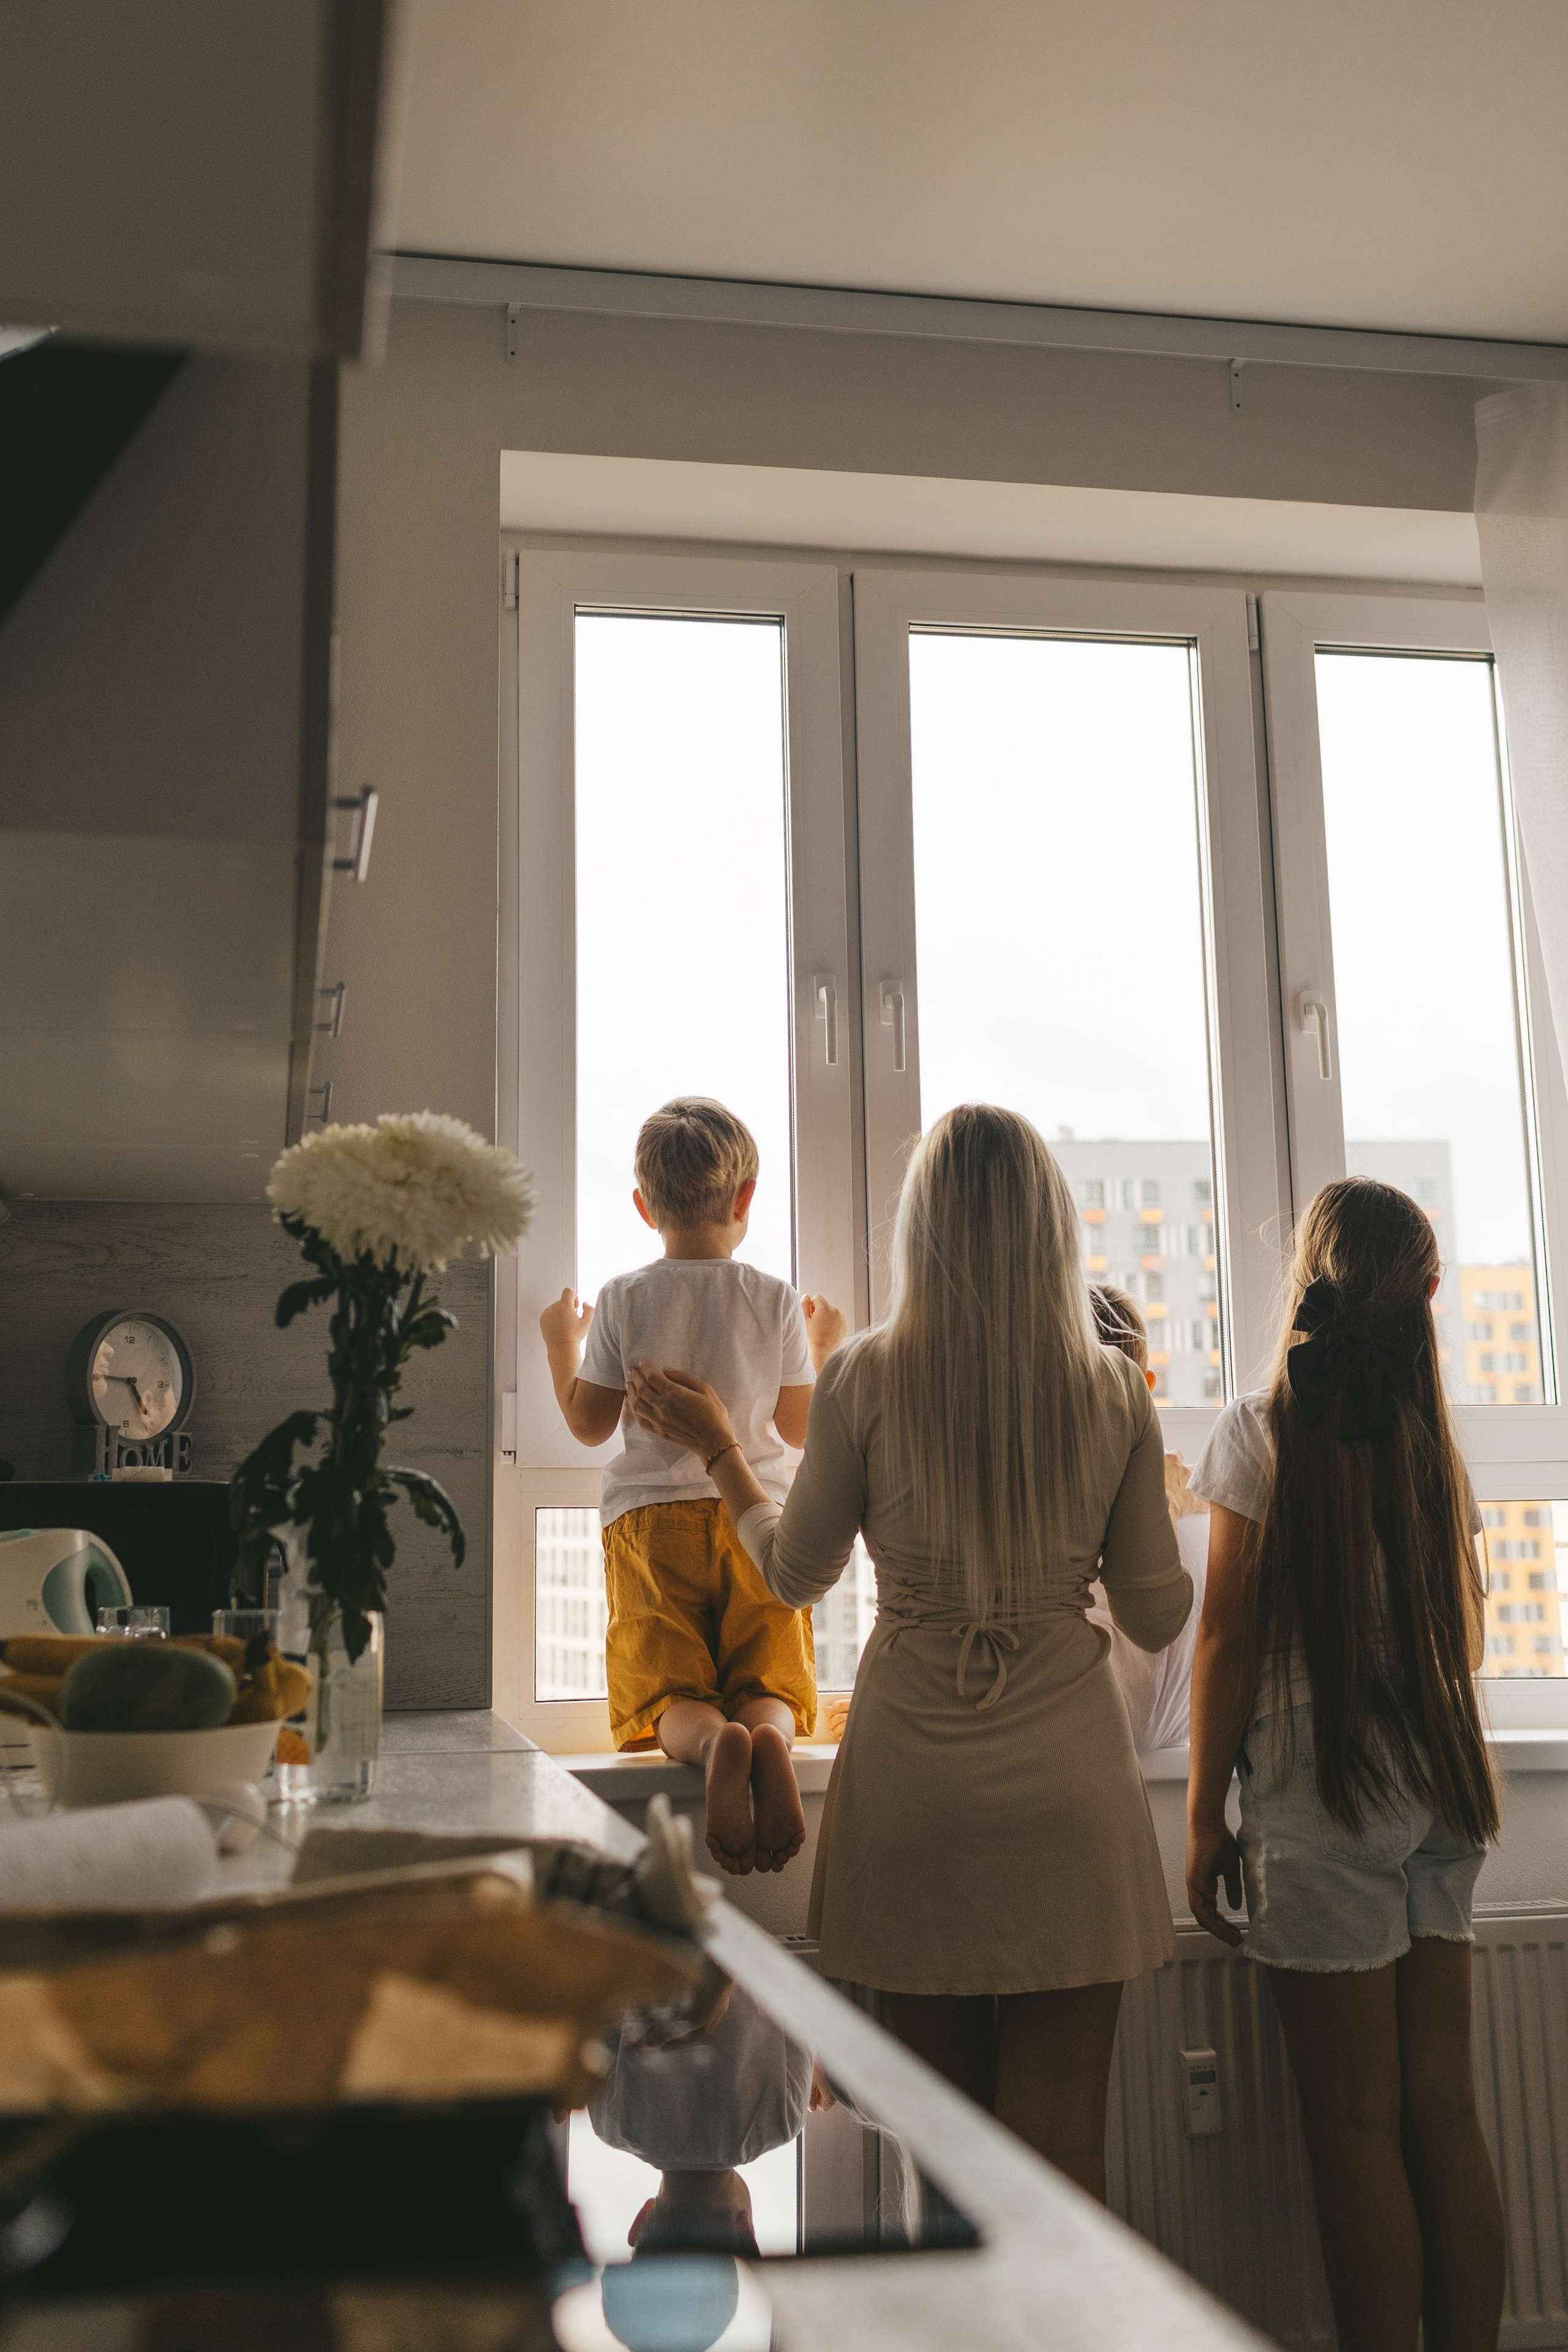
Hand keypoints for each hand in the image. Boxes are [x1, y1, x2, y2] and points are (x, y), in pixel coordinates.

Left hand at [540, 1287, 591, 1350]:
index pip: (568, 1291)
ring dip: (561, 1311)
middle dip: (568, 1306)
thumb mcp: (587, 1322)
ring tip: (565, 1324)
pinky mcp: (542, 1319)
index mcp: (565, 1306)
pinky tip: (559, 1326)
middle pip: (562, 1300)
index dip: (574, 1296)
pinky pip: (549, 1312)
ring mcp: (547, 1313)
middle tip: (571, 1319)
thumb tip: (584, 1304)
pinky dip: (554, 1316)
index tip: (575, 1306)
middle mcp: (554, 1308)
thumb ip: (589, 1309)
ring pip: (556, 1306)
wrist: (561, 1348)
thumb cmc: (574, 1336)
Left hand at [625, 1362, 734, 1459]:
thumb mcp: (704, 1389)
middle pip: (641, 1389)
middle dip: (635, 1377)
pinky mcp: (659, 1432)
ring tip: (628, 1384)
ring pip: (637, 1405)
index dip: (645, 1367)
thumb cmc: (713, 1414)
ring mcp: (658, 1421)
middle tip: (631, 1370)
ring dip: (631, 1392)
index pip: (652, 1377)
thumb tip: (666, 1370)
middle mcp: (662, 1407)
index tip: (643, 1361)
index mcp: (674, 1394)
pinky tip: (633, 1403)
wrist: (714, 1442)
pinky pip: (640, 1420)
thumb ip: (684, 1377)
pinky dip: (634, 1410)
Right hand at [803, 1293, 846, 1367]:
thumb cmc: (813, 1337)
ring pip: (831, 1312)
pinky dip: (832, 1323)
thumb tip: (806, 1297)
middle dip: (819, 1311)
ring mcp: (841, 1318)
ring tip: (821, 1329)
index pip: (817, 1297)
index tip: (811, 1315)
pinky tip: (827, 1332)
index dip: (811, 1306)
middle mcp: (835, 1311)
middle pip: (824, 1305)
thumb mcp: (805, 1319)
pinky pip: (836, 1319)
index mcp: (825, 1307)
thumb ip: (804, 1305)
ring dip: (826, 1317)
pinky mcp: (844, 1325)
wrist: (823, 1351)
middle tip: (815, 1324)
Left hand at [1186, 1817, 1244, 1946]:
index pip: (1212, 1912)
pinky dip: (1210, 1919)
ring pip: (1202, 1916)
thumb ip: (1232, 1888)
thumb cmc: (1220, 1841)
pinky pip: (1199, 1907)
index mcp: (1205, 1886)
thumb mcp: (1231, 1869)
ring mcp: (1194, 1885)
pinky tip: (1224, 1925)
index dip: (1224, 1925)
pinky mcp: (1193, 1880)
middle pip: (1207, 1918)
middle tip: (1237, 1942)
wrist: (1211, 1823)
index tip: (1238, 1934)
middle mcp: (1197, 1888)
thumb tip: (1234, 1907)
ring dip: (1217, 1929)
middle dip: (1222, 1932)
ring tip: (1233, 1939)